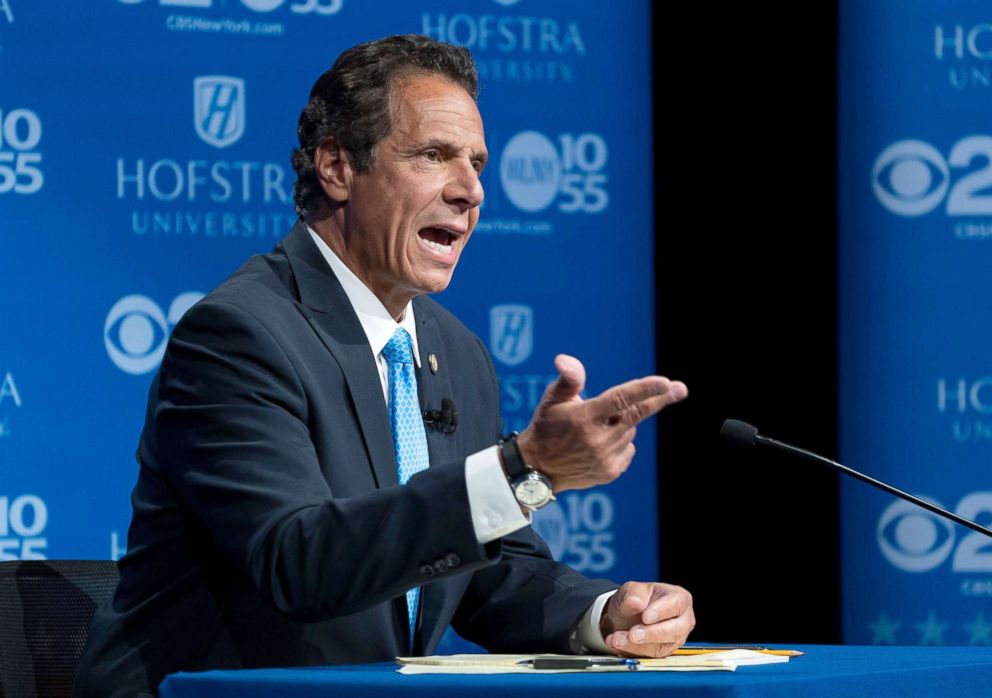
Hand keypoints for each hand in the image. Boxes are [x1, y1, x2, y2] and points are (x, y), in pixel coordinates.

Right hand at [515, 355, 686, 491]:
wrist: (536, 469)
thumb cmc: (546, 427)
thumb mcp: (552, 399)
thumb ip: (568, 378)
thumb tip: (565, 360)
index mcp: (584, 416)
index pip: (620, 399)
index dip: (645, 389)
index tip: (666, 382)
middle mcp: (597, 439)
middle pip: (636, 414)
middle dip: (660, 399)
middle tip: (681, 389)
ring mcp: (605, 458)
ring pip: (630, 431)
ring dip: (622, 424)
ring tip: (596, 429)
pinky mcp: (610, 472)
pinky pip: (629, 449)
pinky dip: (621, 443)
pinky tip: (600, 444)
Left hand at [600, 582, 694, 657]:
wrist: (627, 615)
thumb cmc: (636, 599)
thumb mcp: (631, 589)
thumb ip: (633, 594)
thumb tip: (636, 602)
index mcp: (679, 598)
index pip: (677, 604)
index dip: (662, 611)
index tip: (645, 616)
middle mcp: (682, 619)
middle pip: (675, 630)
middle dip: (651, 633)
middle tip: (633, 634)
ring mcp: (675, 638)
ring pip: (661, 646)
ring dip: (636, 645)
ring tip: (617, 638)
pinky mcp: (664, 651)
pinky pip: (650, 655)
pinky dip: (631, 650)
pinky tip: (617, 642)